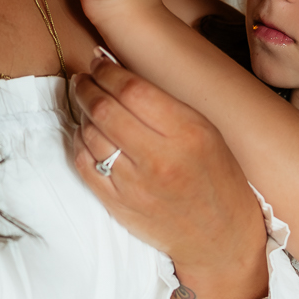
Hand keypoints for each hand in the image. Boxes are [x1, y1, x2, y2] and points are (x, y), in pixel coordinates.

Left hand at [72, 52, 267, 298]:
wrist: (219, 237)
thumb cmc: (215, 178)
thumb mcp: (206, 132)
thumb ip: (165, 104)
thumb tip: (118, 72)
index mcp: (187, 133)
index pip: (133, 90)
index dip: (108, 70)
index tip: (98, 61)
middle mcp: (160, 159)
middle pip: (105, 109)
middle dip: (86, 86)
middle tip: (83, 79)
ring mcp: (135, 185)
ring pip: (90, 134)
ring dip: (81, 112)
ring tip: (84, 103)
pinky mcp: (118, 205)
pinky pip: (84, 164)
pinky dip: (78, 142)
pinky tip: (85, 134)